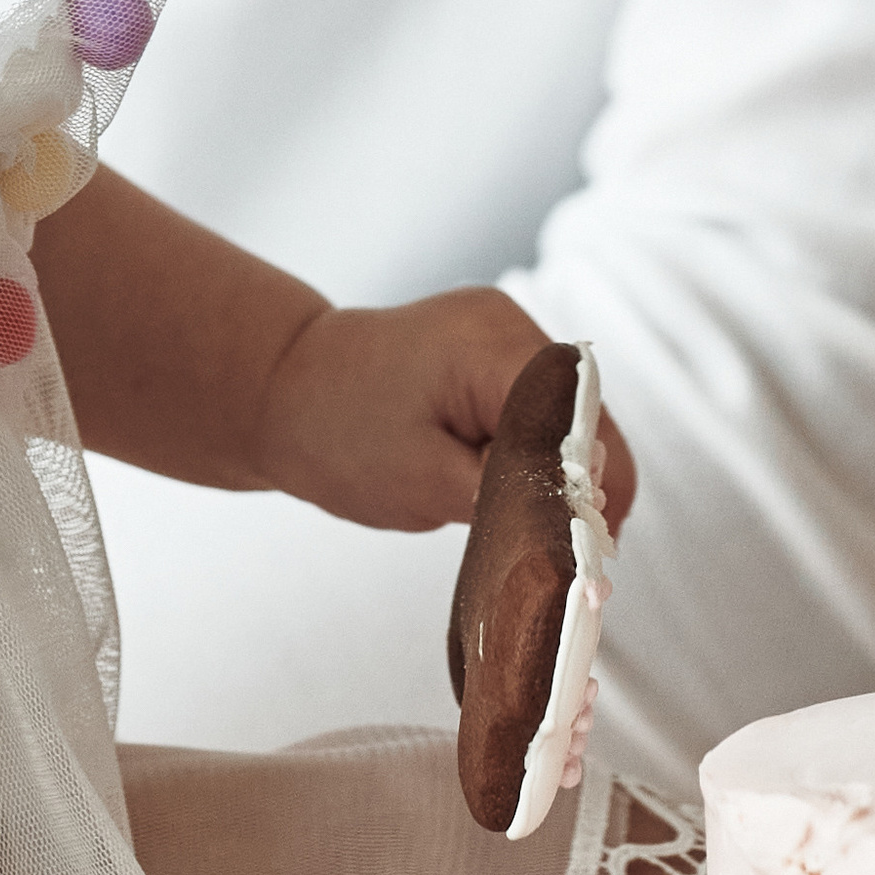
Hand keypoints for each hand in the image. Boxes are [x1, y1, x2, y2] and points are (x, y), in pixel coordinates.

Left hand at [251, 286, 638, 536]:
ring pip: (569, 409)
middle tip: (566, 552)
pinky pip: (540, 401)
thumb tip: (585, 511)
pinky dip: (538, 446)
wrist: (279, 389)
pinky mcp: (489, 346)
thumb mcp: (429, 484)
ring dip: (560, 465)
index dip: (595, 483)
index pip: (582, 416)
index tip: (589, 548)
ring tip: (534, 522)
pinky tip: (514, 486)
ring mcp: (498, 327)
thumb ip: (513, 493)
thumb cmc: (336, 435)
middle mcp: (504, 321)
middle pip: (586, 410)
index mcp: (489, 344)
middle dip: (582, 480)